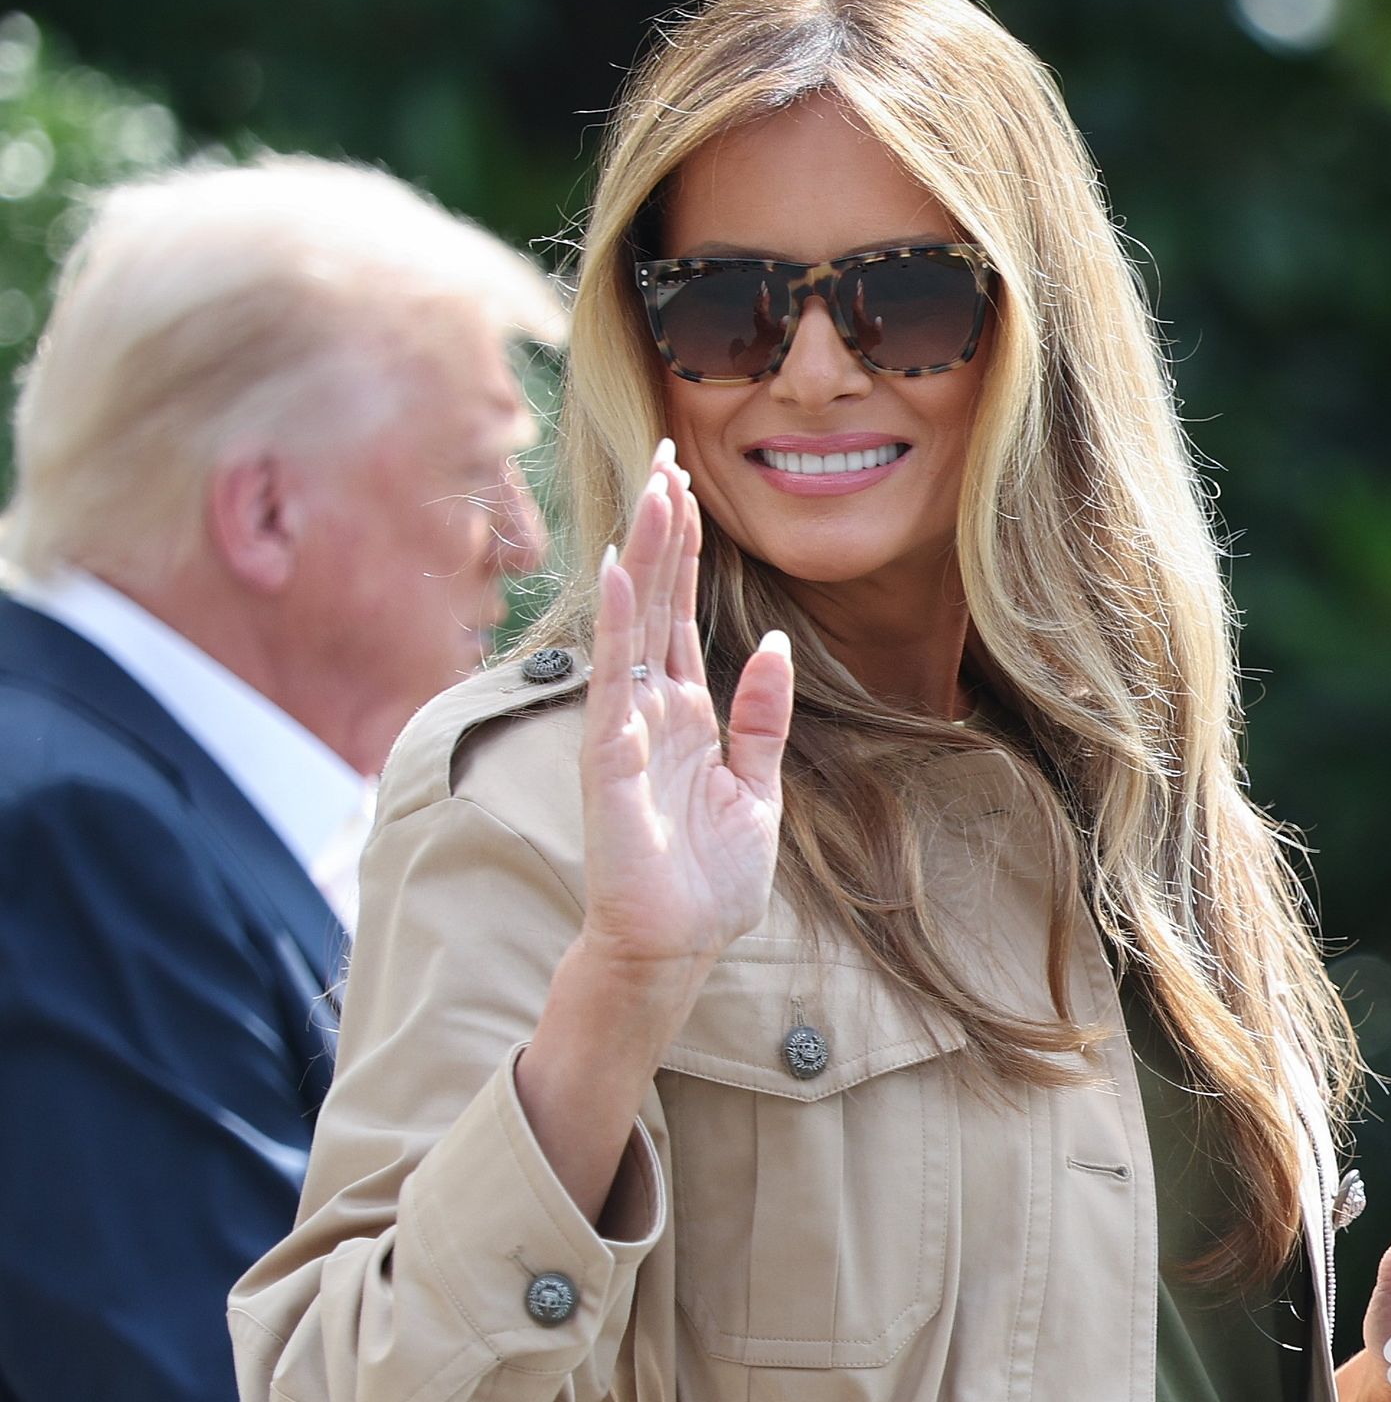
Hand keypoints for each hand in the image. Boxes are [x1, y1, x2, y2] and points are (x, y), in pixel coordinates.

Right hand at [578, 440, 792, 979]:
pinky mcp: (608, 756)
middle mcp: (649, 709)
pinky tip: (622, 567)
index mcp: (686, 714)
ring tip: (653, 486)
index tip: (687, 484)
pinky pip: (612, 677)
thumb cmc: (707, 883)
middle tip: (665, 453)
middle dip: (664, 529)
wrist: (675, 947)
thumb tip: (771, 642)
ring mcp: (624, 727)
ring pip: (635, 622)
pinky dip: (618, 621)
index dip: (686, 550)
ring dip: (646, 554)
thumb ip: (761, 717)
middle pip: (656, 600)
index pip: (681, 613)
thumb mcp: (756, 790)